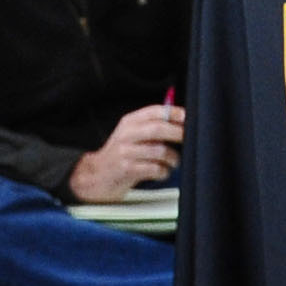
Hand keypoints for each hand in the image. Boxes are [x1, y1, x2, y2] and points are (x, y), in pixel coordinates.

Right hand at [70, 105, 184, 203]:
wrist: (96, 175)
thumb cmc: (121, 154)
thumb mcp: (131, 135)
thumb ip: (151, 126)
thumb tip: (181, 121)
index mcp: (129, 122)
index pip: (154, 111)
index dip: (174, 113)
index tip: (187, 118)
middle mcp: (127, 134)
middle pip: (157, 129)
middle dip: (177, 133)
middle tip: (188, 139)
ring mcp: (126, 152)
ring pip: (159, 151)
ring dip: (173, 158)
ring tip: (173, 162)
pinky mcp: (127, 170)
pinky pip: (154, 169)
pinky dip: (164, 172)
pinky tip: (162, 172)